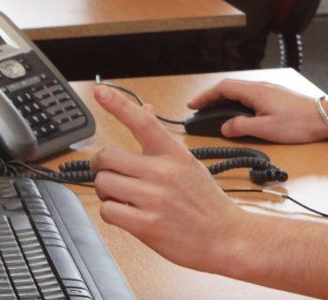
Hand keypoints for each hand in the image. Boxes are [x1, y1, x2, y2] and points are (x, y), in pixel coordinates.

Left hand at [91, 86, 251, 272]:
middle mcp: (163, 172)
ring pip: (103, 184)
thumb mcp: (188, 163)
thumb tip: (144, 108)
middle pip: (107, 156)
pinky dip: (112, 213)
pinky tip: (128, 214)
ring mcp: (155, 199)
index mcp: (175, 154)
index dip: (118, 104)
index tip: (100, 91)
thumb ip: (161, 139)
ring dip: (106, 191)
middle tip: (109, 172)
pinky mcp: (147, 225)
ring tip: (123, 197)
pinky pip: (108, 211)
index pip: (142, 122)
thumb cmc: (207, 201)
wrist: (227, 237)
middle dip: (101, 165)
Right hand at [187, 80, 327, 142]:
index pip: (223, 88)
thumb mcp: (266, 129)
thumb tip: (225, 127)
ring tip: (214, 113)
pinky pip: (250, 96)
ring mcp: (270, 91)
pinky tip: (238, 113)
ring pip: (240, 92)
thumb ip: (241, 127)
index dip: (205, 96)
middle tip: (199, 110)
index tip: (192, 105)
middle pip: (230, 88)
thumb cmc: (299, 123)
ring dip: (225, 100)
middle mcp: (262, 87)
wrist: (325, 118)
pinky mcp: (277, 97)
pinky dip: (237, 102)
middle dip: (212, 98)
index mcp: (255, 91)